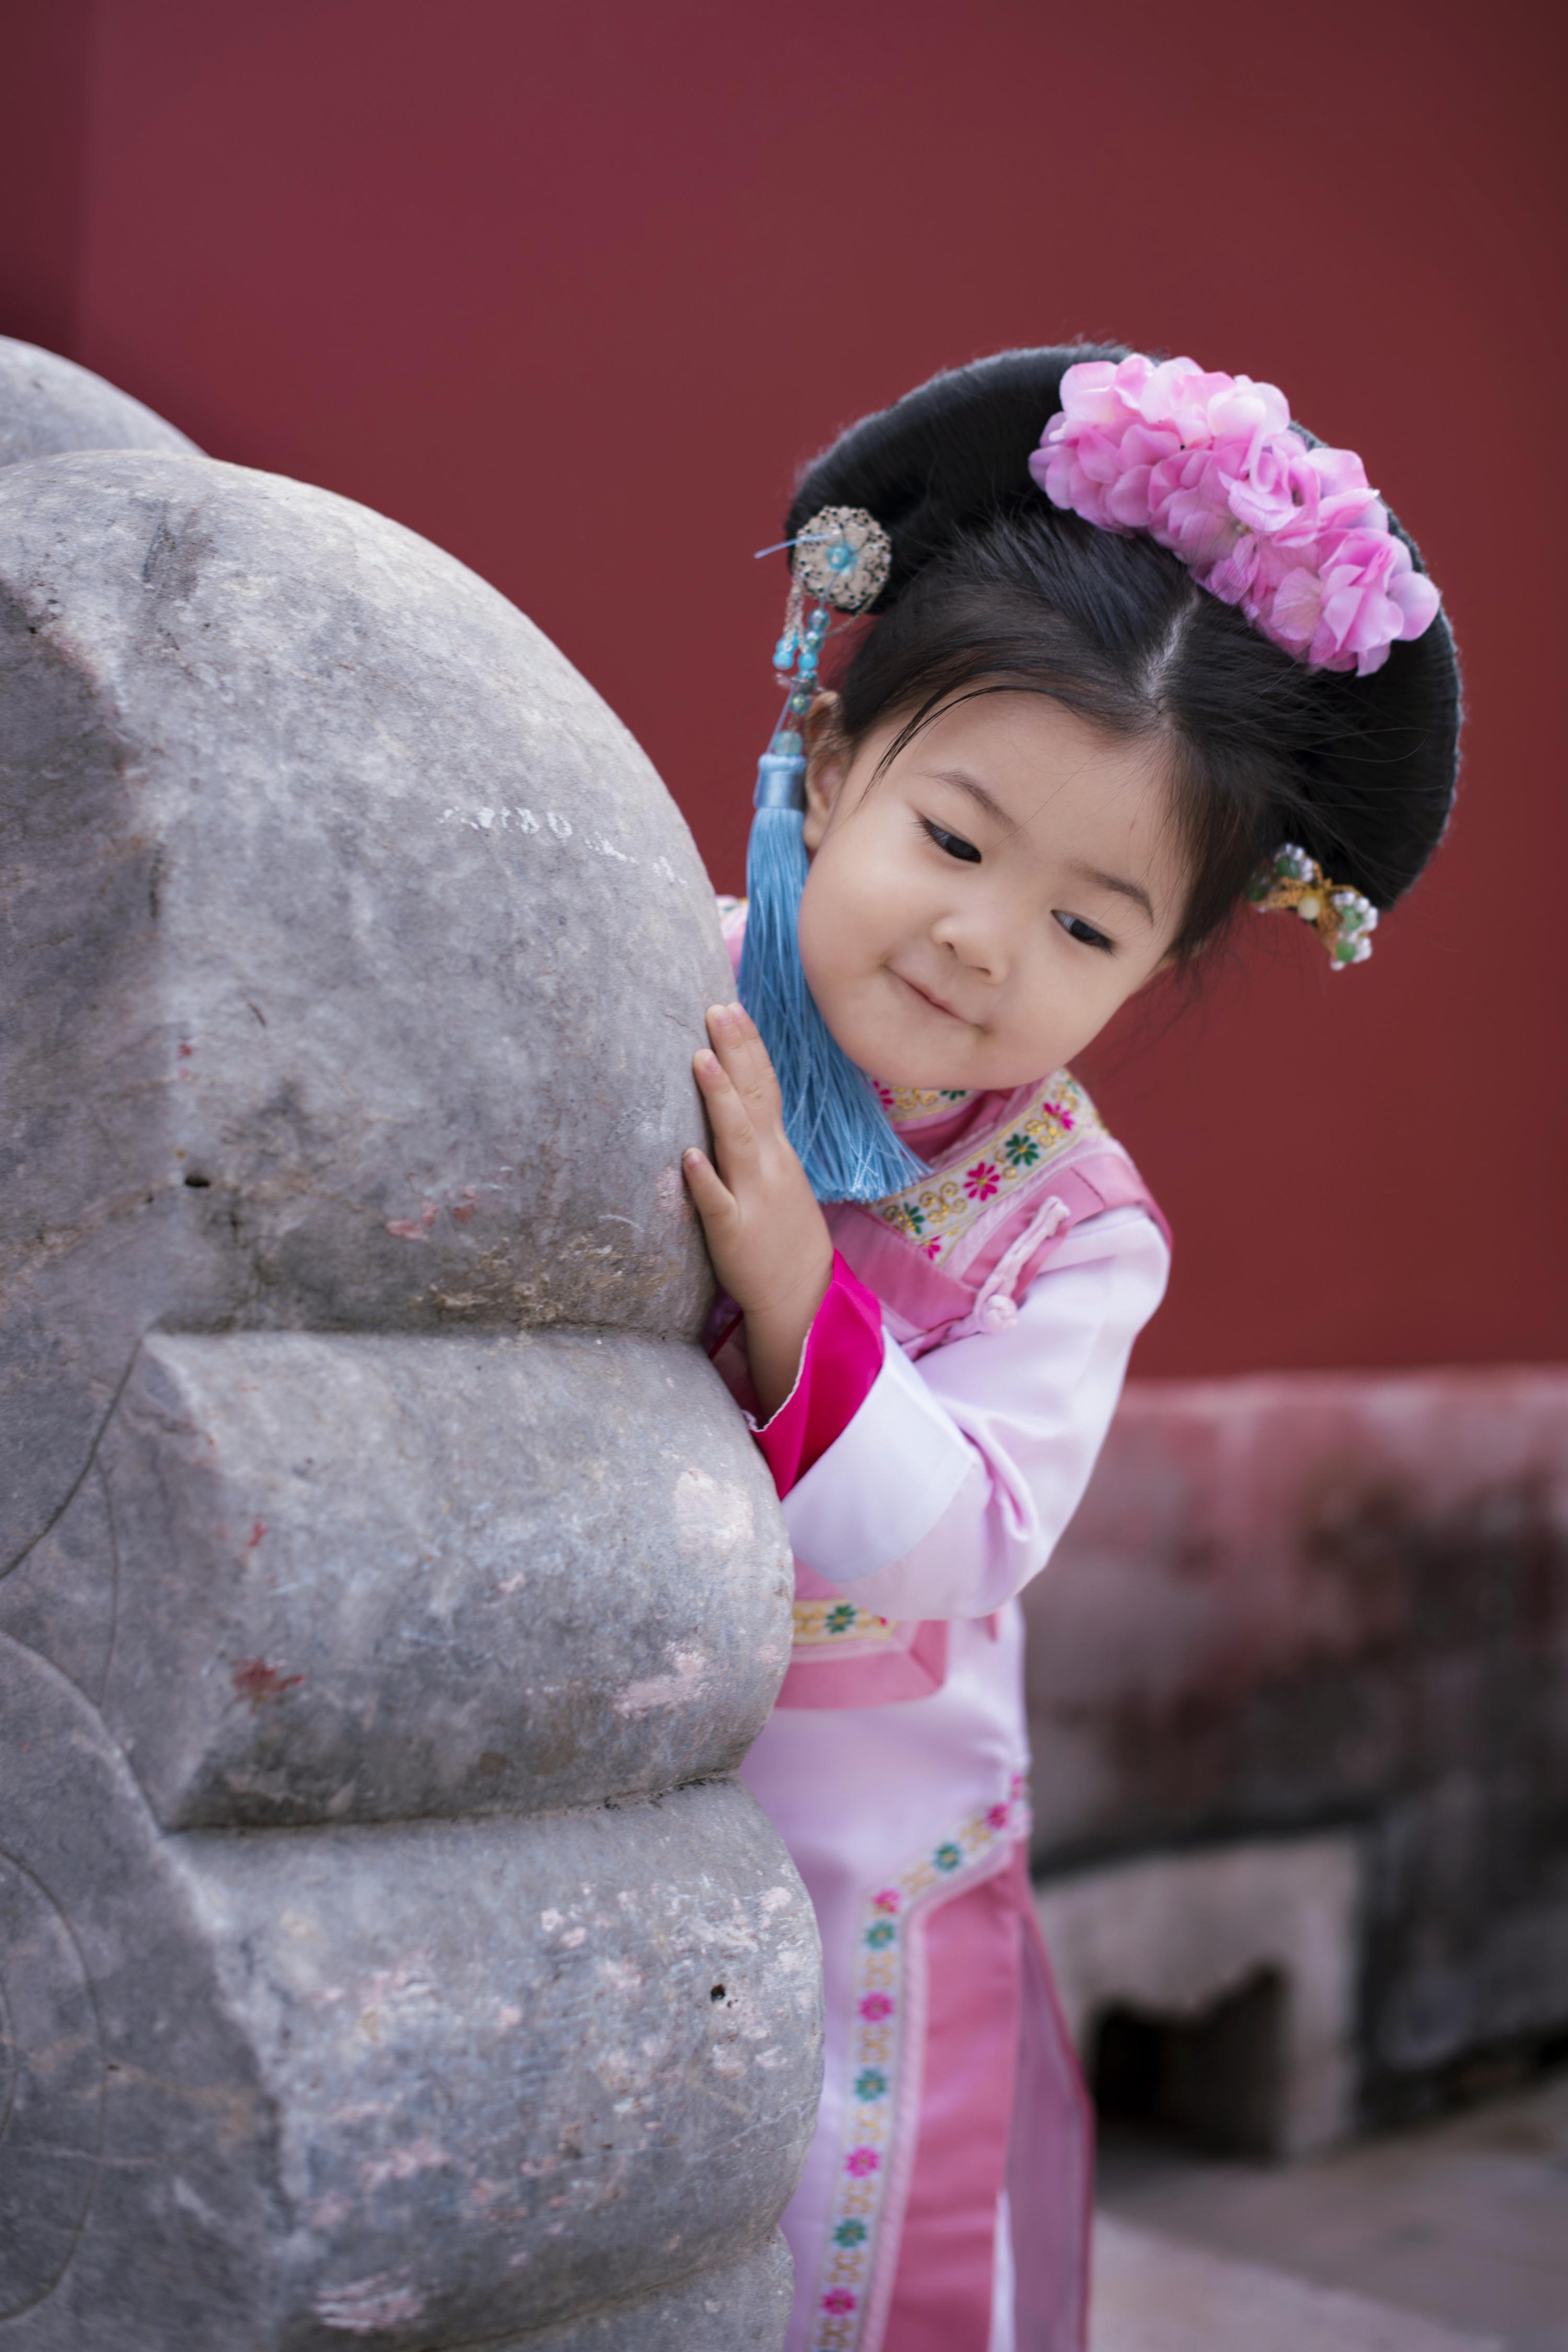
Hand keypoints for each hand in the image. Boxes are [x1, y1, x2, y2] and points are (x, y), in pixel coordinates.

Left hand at [683, 1002, 833, 1419]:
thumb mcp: (775, 1175)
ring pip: (737, 1141)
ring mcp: (753, 1197)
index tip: (731, 1005)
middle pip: (754, 1098)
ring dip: (720, 1099)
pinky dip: (705, 1179)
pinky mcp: (734, 1232)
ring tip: (699, 1060)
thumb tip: (731, 1094)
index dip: (749, 1047)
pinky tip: (688, 1156)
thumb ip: (755, 1137)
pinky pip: (718, 1203)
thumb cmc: (780, 1230)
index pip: (765, 1087)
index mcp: (776, 1150)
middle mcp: (768, 1164)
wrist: (801, 1294)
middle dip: (737, 1052)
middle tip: (717, 1008)